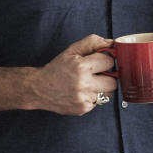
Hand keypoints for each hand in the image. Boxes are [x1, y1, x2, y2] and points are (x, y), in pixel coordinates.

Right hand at [0, 34, 118, 115]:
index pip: (110, 61)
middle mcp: (84, 84)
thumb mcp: (72, 51)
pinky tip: (82, 92)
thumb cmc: (57, 68)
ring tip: (89, 83)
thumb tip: (111, 43)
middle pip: (113, 81)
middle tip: (97, 73)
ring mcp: (84, 98)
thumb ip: (92, 43)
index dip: (105, 60)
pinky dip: (94, 96)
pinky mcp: (83, 108)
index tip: (99, 61)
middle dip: (108, 76)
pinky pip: (99, 102)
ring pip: (109, 93)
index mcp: (81, 66)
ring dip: (103, 87)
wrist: (39, 89)